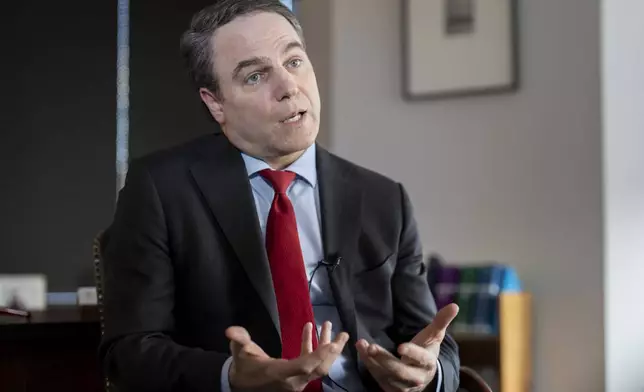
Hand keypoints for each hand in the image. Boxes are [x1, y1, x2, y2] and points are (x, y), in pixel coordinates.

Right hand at [226, 321, 348, 391]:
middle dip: (332, 351)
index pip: (305, 367)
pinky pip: (311, 366)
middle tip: (343, 334)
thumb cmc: (242, 368)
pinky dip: (314, 350)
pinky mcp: (297, 380)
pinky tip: (310, 330)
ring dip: (326, 348)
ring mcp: (296, 383)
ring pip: (317, 367)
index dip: (320, 356)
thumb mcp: (239, 353)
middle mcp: (292, 381)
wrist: (240, 386)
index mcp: (280, 373)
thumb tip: (231, 331)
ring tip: (329, 326)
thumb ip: (239, 340)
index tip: (333, 344)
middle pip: (319, 368)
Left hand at [356, 304, 458, 391]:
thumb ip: (441, 321)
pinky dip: (369, 365)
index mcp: (428, 363)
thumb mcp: (434, 335)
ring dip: (372, 361)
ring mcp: (404, 386)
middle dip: (385, 359)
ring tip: (361, 345)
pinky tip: (362, 352)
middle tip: (370, 346)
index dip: (412, 353)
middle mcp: (417, 377)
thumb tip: (454, 305)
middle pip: (400, 371)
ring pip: (386, 376)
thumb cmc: (427, 349)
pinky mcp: (392, 389)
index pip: (421, 359)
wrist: (424, 375)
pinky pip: (379, 379)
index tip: (400, 346)